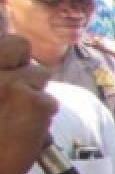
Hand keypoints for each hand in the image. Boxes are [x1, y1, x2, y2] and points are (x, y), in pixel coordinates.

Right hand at [0, 36, 56, 173]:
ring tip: (17, 118)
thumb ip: (0, 79)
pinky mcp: (35, 102)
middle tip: (19, 90)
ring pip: (40, 75)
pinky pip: (50, 101)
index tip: (12, 68)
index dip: (13, 54)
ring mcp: (12, 83)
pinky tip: (26, 131)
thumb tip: (15, 65)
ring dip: (34, 94)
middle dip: (22, 63)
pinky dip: (42, 116)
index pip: (10, 42)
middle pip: (22, 45)